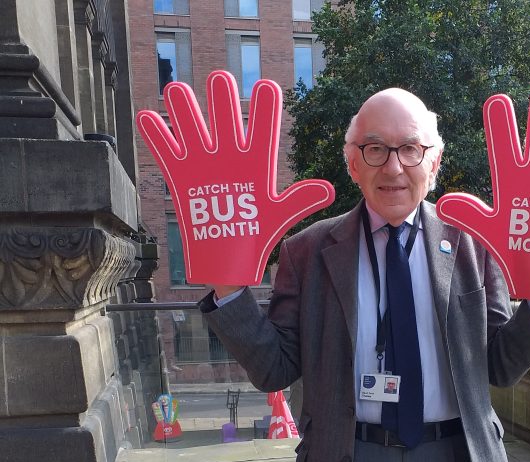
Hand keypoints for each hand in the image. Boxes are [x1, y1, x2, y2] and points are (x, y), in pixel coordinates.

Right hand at [136, 71, 334, 285]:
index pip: (263, 128)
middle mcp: (230, 154)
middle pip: (225, 116)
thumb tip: (329, 190)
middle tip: (221, 81)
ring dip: (183, 108)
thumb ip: (300, 200)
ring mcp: (204, 162)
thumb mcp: (279, 216)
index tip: (266, 87)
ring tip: (177, 92)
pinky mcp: (181, 175)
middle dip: (222, 98)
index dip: (264, 107)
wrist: (229, 260)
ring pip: (191, 125)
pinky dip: (155, 135)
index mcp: (256, 161)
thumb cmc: (257, 235)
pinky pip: (166, 151)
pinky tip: (147, 117)